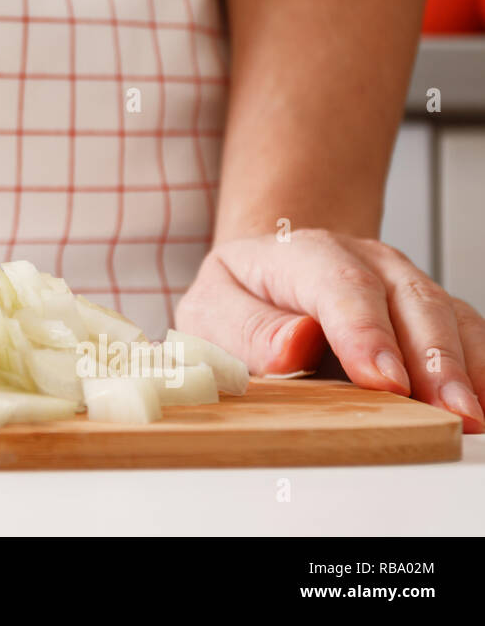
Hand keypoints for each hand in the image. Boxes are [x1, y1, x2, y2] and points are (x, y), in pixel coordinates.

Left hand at [176, 229, 484, 432]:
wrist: (269, 278)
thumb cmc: (239, 300)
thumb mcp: (213, 310)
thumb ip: (247, 328)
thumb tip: (293, 345)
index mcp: (302, 254)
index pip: (340, 285)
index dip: (365, 332)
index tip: (383, 380)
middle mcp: (366, 261)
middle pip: (410, 302)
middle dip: (432, 360)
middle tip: (446, 411)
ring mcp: (404, 285)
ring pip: (447, 319)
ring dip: (463, 370)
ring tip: (469, 418)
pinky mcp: (430, 316)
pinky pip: (467, 337)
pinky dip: (478, 370)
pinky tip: (480, 405)